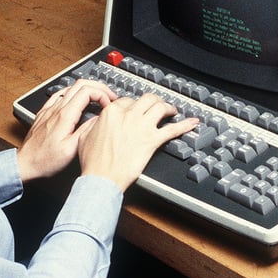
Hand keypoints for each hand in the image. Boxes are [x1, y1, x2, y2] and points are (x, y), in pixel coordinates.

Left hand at [15, 80, 116, 181]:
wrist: (25, 164)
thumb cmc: (45, 161)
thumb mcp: (71, 150)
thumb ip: (86, 131)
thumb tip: (99, 119)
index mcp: (64, 116)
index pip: (87, 91)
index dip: (102, 94)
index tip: (108, 104)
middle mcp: (56, 109)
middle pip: (80, 84)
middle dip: (98, 87)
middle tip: (109, 97)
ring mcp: (49, 109)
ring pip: (70, 87)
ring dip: (87, 89)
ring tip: (97, 98)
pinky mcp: (44, 113)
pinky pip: (59, 95)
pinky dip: (73, 93)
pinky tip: (76, 99)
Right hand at [77, 93, 198, 190]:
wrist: (101, 179)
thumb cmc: (93, 162)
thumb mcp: (85, 136)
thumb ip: (94, 124)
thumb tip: (99, 122)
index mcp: (111, 112)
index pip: (128, 100)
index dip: (134, 105)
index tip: (137, 110)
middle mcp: (128, 115)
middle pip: (147, 99)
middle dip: (154, 100)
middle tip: (158, 105)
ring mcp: (141, 127)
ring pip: (160, 107)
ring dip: (169, 107)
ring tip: (172, 111)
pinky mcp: (152, 140)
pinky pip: (173, 129)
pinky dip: (185, 125)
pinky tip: (192, 123)